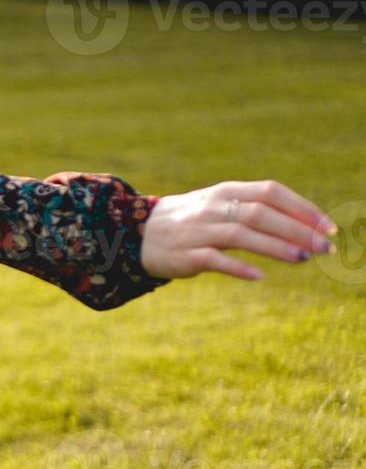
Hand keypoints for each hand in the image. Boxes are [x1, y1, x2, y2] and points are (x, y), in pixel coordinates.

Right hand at [141, 179, 337, 280]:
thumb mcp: (222, 206)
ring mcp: (197, 231)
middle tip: (324, 248)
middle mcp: (212, 208)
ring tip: (303, 259)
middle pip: (260, 213)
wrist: (139, 233)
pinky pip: (214, 260)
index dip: (302, 207)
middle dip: (297, 230)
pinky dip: (238, 268)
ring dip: (275, 247)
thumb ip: (258, 210)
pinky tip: (259, 277)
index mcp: (225, 192)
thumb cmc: (194, 220)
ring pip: (241, 235)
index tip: (328, 227)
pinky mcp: (185, 255)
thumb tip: (308, 225)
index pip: (270, 192)